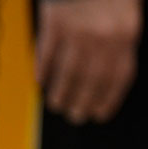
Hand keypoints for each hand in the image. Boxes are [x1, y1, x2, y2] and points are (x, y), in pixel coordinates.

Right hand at [36, 0, 141, 123]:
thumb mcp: (126, 8)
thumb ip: (120, 36)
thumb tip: (107, 72)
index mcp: (128, 29)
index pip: (120, 75)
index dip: (109, 99)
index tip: (99, 114)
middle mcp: (105, 33)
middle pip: (93, 79)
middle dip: (83, 102)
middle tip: (75, 116)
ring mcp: (78, 28)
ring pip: (68, 72)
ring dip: (61, 93)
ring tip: (56, 105)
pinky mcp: (55, 21)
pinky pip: (47, 54)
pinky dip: (43, 71)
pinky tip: (41, 82)